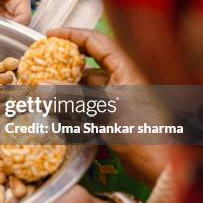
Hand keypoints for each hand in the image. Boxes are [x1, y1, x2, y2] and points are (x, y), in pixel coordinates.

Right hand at [47, 28, 167, 184]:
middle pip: (88, 61)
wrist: (160, 167)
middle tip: (43, 61)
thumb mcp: (104, 111)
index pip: (95, 41)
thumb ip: (73, 97)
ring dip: (65, 85)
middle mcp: (121, 79)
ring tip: (44, 86)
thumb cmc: (142, 135)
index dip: (72, 34)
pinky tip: (56, 107)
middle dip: (64, 61)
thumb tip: (44, 87)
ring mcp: (116, 96)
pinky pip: (86, 102)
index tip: (50, 35)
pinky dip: (71, 102)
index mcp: (125, 69)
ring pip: (84, 83)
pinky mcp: (111, 114)